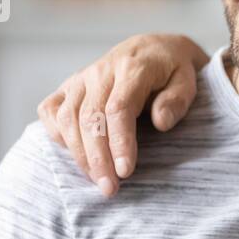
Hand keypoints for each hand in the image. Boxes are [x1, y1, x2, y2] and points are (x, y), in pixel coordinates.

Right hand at [37, 33, 207, 195]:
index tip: (126, 171)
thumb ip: (177, 101)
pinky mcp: (68, 86)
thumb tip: (161, 122)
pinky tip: (76, 154)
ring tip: (98, 180)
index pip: (119, 109)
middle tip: (110, 188)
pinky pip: (50, 110)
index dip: (120, 142)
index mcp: (133, 68)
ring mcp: (81, 78)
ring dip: (79, 154)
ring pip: (68, 118)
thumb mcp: (188, 81)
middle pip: (90, 118)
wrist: (153, 49)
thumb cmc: (173, 71)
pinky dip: (57, 134)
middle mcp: (100, 71)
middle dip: (98, 158)